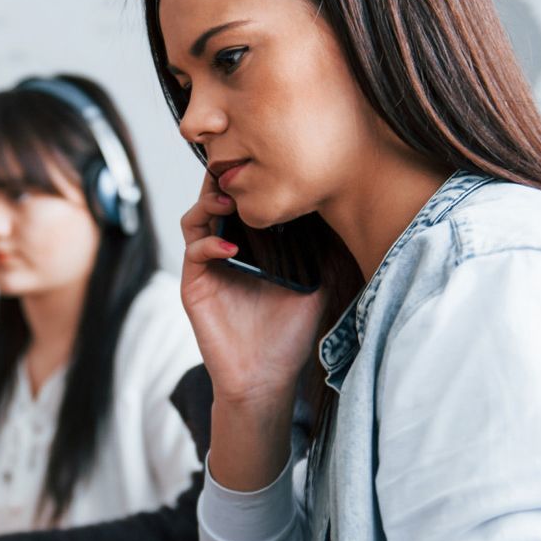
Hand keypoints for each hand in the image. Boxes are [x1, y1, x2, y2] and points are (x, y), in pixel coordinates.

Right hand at [180, 173, 328, 490]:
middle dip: (224, 179)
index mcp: (250, 244)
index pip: (244, 200)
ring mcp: (206, 267)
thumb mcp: (315, 283)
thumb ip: (322, 251)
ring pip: (195, 218)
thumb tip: (347, 213)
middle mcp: (224, 249)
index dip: (250, 179)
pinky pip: (193, 252)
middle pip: (214, 199)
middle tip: (243, 170)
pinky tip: (232, 246)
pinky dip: (209, 243)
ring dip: (209, 203)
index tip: (269, 163)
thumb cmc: (289, 333)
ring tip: (230, 200)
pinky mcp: (194, 286)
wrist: (266, 377)